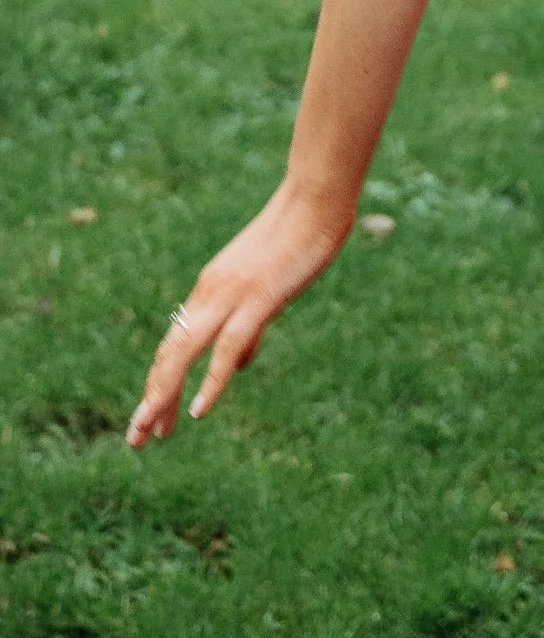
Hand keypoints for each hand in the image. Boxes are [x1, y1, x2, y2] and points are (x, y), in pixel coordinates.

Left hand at [126, 182, 354, 447]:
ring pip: (185, 353)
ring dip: (164, 396)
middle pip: (170, 354)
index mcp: (210, 288)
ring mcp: (230, 295)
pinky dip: (210, 382)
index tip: (151, 416)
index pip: (176, 343)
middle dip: (151, 399)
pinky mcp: (256, 299)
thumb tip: (236, 363)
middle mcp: (209, 293)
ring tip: (151, 432)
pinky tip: (199, 411)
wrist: (314, 199)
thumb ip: (249, 325)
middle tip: (136, 438)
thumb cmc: (298, 237)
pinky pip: (226, 347)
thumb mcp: (265, 285)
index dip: (161, 382)